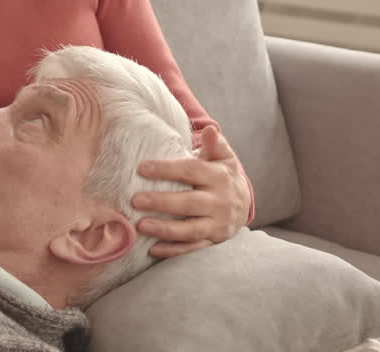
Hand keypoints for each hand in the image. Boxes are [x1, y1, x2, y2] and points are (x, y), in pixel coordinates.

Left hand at [131, 126, 250, 257]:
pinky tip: (153, 249)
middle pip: (189, 203)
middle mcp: (221, 202)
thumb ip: (215, 144)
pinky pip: (192, 248)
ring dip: (164, 229)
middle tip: (135, 200)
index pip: (191, 171)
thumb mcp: (223, 157)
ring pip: (190, 229)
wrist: (243, 203)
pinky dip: (173, 250)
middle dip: (161, 202)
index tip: (142, 169)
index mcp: (220, 177)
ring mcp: (218, 224)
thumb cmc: (223, 175)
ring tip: (141, 225)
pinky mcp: (213, 240)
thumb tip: (211, 130)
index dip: (166, 170)